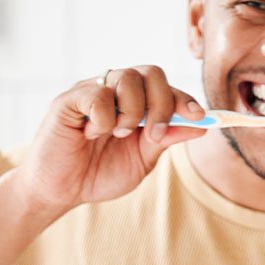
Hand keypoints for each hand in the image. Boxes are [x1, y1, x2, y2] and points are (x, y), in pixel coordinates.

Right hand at [12, 65, 205, 213]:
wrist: (62, 191)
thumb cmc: (100, 173)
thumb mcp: (142, 160)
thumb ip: (167, 139)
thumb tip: (202, 125)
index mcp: (136, 102)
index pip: (167, 88)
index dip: (185, 100)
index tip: (199, 117)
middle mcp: (115, 90)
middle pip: (151, 73)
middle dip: (162, 104)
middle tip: (153, 135)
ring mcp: (92, 91)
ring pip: (127, 78)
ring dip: (132, 112)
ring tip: (118, 134)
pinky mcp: (69, 99)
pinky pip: (98, 94)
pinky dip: (103, 119)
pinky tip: (91, 134)